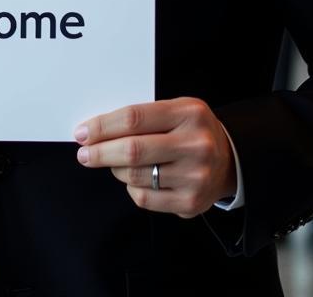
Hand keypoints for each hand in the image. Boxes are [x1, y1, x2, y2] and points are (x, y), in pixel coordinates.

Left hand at [74, 97, 236, 217]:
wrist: (230, 159)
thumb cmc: (192, 129)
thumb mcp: (176, 109)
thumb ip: (143, 116)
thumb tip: (97, 129)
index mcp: (188, 113)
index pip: (134, 118)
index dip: (103, 126)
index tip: (83, 132)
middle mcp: (195, 145)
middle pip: (132, 150)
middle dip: (100, 152)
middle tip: (84, 153)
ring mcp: (194, 176)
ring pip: (135, 176)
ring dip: (114, 169)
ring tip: (111, 162)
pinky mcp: (191, 202)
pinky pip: (145, 198)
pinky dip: (131, 187)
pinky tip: (134, 178)